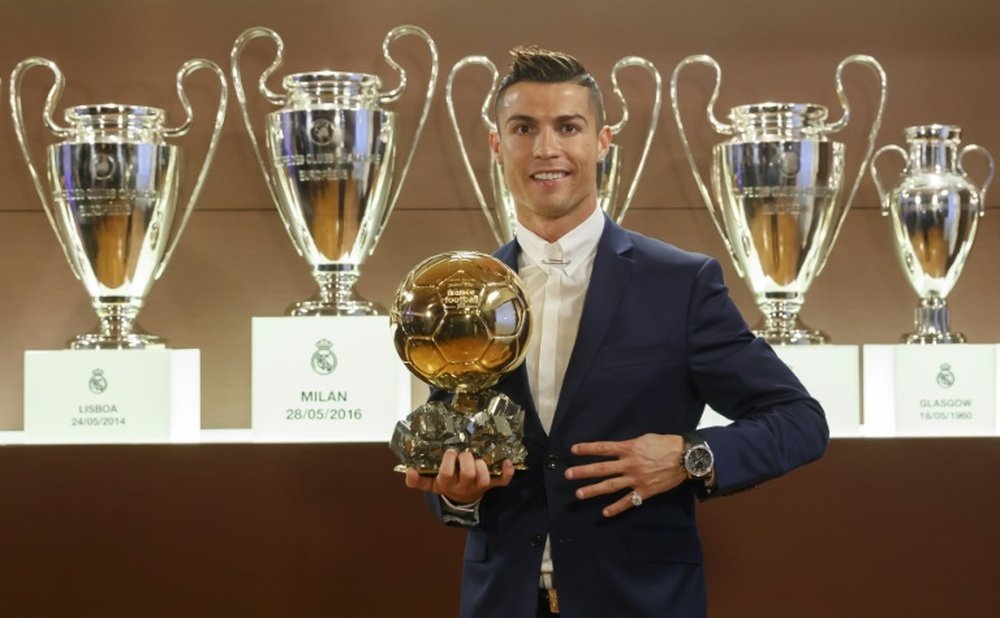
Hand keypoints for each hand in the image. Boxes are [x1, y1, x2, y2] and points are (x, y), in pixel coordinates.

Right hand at [404, 449, 514, 504]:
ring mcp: (479, 487)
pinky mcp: (491, 485)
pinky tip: (507, 462)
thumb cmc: (445, 484)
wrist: (461, 499)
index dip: (448, 462)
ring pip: (484, 479)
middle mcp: (463, 487)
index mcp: (447, 484)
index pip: (446, 474)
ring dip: (483, 466)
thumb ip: (417, 480)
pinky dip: (507, 473)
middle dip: (466, 459)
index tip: (449, 452)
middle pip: (468, 474)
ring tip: (478, 458)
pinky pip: (503, 482)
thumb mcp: (429, 483)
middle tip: (464, 453)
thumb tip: (408, 471)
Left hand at [564, 433, 686, 516]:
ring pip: (610, 486)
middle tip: (568, 474)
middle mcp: (629, 464)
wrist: (685, 457)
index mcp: (629, 448)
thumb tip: (618, 449)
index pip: (603, 448)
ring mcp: (636, 479)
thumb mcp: (645, 439)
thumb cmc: (666, 444)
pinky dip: (616, 508)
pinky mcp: (645, 491)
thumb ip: (629, 445)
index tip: (573, 450)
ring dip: (593, 490)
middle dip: (583, 471)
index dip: (587, 449)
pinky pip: (628, 501)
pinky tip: (605, 513)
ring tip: (579, 494)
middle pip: (602, 468)